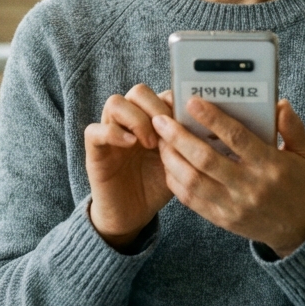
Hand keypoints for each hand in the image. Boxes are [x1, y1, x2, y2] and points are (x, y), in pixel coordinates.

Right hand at [85, 85, 174, 249]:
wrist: (133, 215)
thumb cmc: (156, 186)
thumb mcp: (178, 161)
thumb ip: (187, 141)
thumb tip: (209, 123)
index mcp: (152, 120)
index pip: (162, 93)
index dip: (176, 102)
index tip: (188, 123)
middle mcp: (130, 121)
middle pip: (138, 91)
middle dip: (156, 107)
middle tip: (168, 132)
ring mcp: (110, 132)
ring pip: (115, 102)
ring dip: (136, 119)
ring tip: (150, 143)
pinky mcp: (95, 150)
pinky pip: (95, 130)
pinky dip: (113, 133)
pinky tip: (131, 145)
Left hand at [152, 98, 304, 257]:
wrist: (299, 229)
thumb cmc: (299, 184)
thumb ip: (293, 127)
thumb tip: (280, 104)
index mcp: (270, 165)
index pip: (237, 138)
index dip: (213, 118)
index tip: (192, 101)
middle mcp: (250, 187)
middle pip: (206, 160)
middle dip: (179, 137)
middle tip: (161, 119)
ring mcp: (234, 206)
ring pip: (193, 181)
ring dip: (171, 158)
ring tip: (160, 139)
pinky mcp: (222, 219)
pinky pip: (191, 200)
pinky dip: (176, 181)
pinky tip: (168, 164)